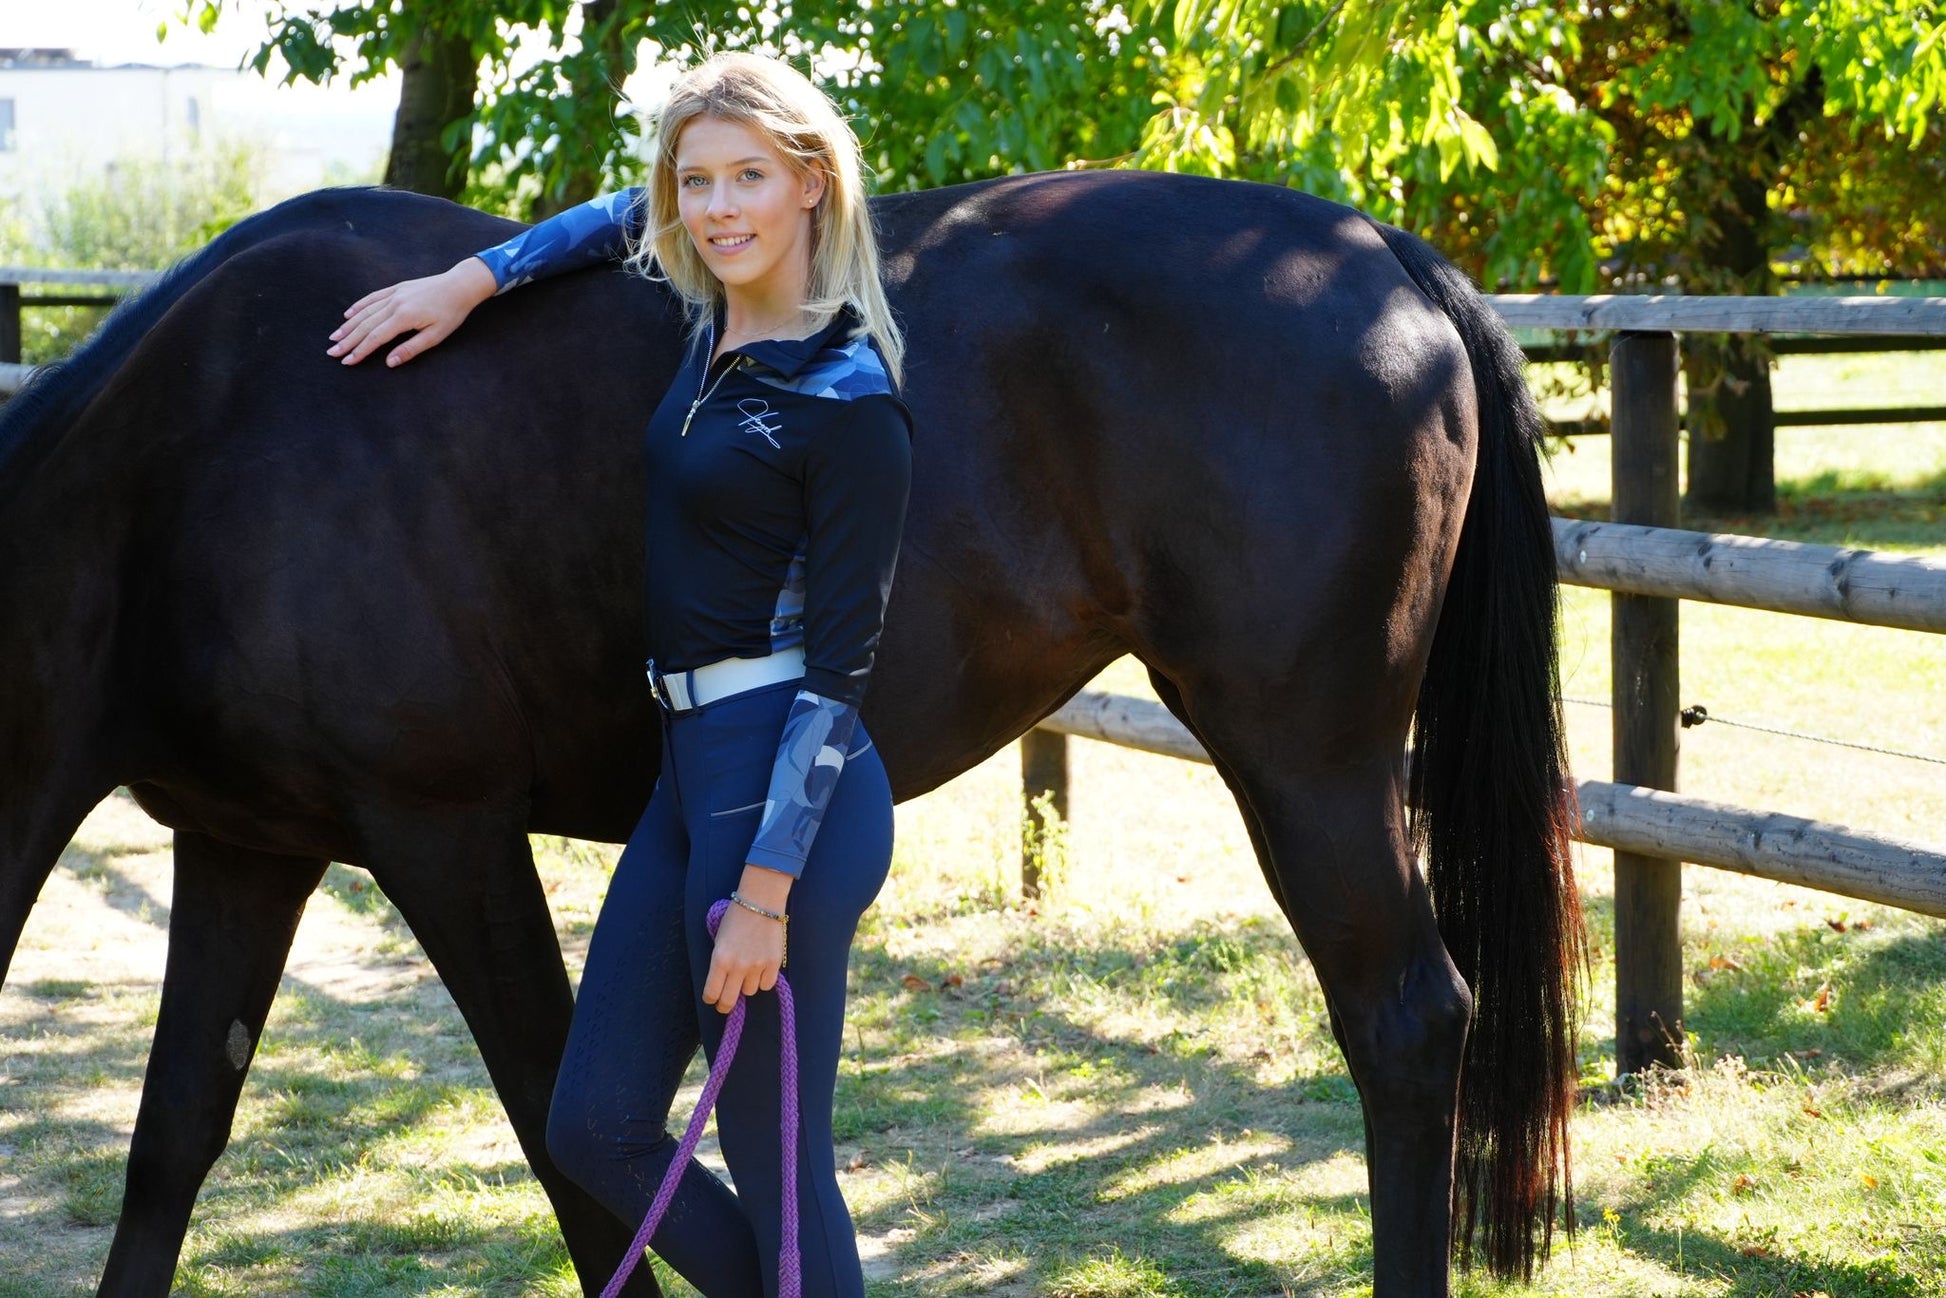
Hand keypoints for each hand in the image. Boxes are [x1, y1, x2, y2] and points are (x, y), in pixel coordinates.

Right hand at [326, 257, 497, 367]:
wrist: (460, 285)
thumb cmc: (452, 313)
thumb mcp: (436, 336)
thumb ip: (411, 349)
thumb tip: (389, 362)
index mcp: (404, 317)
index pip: (375, 338)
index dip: (359, 350)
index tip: (346, 361)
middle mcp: (394, 304)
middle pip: (365, 325)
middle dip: (347, 340)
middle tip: (331, 352)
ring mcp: (394, 294)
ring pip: (365, 311)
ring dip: (348, 325)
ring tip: (335, 337)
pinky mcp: (397, 288)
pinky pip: (372, 298)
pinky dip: (359, 306)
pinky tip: (348, 314)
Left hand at [702, 866, 793, 1013]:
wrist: (760, 901)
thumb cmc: (735, 917)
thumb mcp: (719, 940)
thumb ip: (720, 962)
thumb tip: (722, 983)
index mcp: (720, 959)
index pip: (711, 993)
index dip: (710, 999)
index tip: (712, 998)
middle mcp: (738, 966)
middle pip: (729, 1000)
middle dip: (725, 1005)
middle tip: (725, 1004)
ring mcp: (758, 966)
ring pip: (750, 991)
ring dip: (746, 985)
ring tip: (747, 971)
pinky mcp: (774, 963)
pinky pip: (767, 985)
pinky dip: (763, 980)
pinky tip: (760, 969)